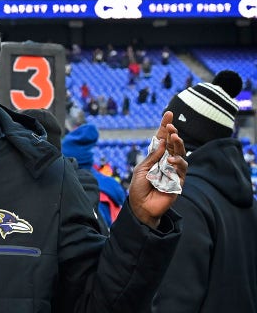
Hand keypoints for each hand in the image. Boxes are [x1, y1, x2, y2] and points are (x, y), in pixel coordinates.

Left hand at [128, 111, 187, 228]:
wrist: (140, 206)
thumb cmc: (138, 188)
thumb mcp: (142, 169)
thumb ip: (153, 156)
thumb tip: (163, 142)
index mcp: (156, 157)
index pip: (163, 140)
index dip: (165, 127)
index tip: (169, 114)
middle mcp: (166, 162)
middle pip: (174, 145)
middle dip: (174, 135)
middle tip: (172, 127)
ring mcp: (174, 172)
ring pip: (181, 155)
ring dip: (178, 146)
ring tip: (174, 138)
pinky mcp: (178, 182)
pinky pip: (181, 170)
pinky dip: (177, 163)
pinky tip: (171, 160)